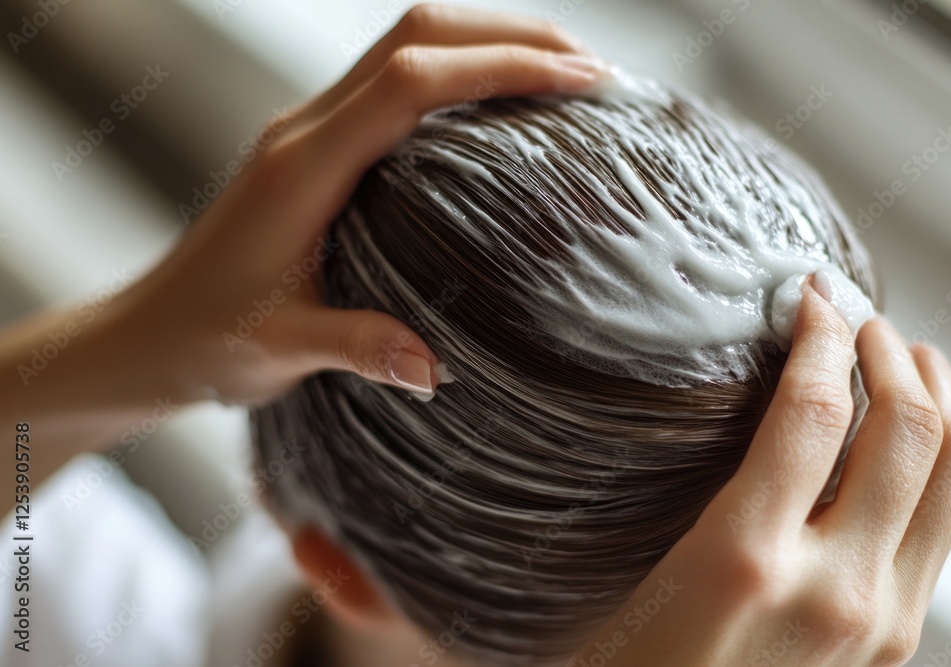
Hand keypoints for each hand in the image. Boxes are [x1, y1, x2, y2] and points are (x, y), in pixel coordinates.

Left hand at [115, 4, 602, 404]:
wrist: (153, 332)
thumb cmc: (208, 339)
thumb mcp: (278, 351)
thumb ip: (356, 349)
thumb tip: (436, 370)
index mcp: (301, 167)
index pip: (411, 83)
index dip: (499, 66)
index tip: (578, 79)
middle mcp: (306, 130)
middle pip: (417, 35)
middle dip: (511, 36)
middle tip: (592, 72)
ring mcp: (310, 130)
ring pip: (408, 46)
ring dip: (488, 44)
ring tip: (564, 76)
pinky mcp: (318, 144)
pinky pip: (397, 81)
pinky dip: (460, 75)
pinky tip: (500, 111)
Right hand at [569, 283, 950, 665]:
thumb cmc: (638, 665)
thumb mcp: (639, 577)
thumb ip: (695, 491)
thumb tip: (728, 402)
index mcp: (746, 562)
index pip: (814, 411)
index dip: (820, 334)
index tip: (809, 294)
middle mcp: (835, 588)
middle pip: (908, 430)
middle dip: (890, 350)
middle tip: (857, 315)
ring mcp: (881, 617)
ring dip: (939, 393)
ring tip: (906, 354)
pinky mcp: (898, 638)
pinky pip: (948, 522)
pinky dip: (947, 456)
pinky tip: (914, 434)